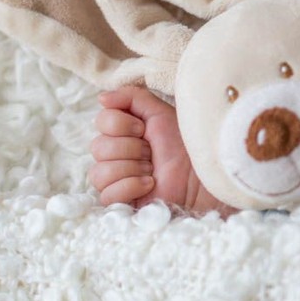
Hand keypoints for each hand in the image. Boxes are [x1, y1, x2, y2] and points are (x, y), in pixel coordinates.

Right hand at [89, 86, 230, 213]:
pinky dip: (130, 187)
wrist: (201, 177)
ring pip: (99, 172)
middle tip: (152, 153)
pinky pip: (106, 194)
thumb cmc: (184, 145)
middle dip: (131, 148)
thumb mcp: (160, 113)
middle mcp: (114, 155)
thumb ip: (132, 98)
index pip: (101, 121)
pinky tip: (149, 185)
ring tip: (153, 171)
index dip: (122, 124)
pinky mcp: (119, 202)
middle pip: (98, 147)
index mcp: (121, 133)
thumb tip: (102, 98)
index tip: (144, 129)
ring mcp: (115, 180)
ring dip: (132, 169)